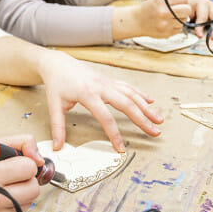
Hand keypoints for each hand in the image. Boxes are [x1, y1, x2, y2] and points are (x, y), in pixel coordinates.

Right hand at [0, 143, 40, 211]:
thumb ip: (20, 143)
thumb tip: (40, 159)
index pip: (29, 168)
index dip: (24, 164)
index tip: (15, 164)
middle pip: (34, 189)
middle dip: (27, 181)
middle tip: (12, 178)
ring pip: (29, 204)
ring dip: (20, 195)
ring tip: (1, 190)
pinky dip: (13, 209)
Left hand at [35, 51, 161, 151]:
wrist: (59, 64)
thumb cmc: (57, 84)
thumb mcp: (54, 105)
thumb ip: (57, 127)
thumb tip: (57, 147)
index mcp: (87, 94)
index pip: (106, 117)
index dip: (114, 134)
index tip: (121, 148)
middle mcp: (101, 87)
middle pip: (126, 104)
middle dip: (142, 119)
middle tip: (154, 132)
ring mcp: (107, 82)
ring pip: (131, 94)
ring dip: (146, 107)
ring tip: (158, 120)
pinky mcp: (109, 80)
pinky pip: (128, 87)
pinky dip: (140, 94)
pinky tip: (150, 102)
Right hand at [134, 0, 189, 37]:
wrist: (137, 21)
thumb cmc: (149, 7)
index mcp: (161, 0)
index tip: (179, 0)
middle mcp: (163, 12)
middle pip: (187, 9)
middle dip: (185, 8)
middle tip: (180, 9)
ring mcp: (165, 24)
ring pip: (184, 20)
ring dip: (180, 18)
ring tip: (172, 17)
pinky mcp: (167, 33)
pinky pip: (180, 29)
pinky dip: (177, 26)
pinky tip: (169, 24)